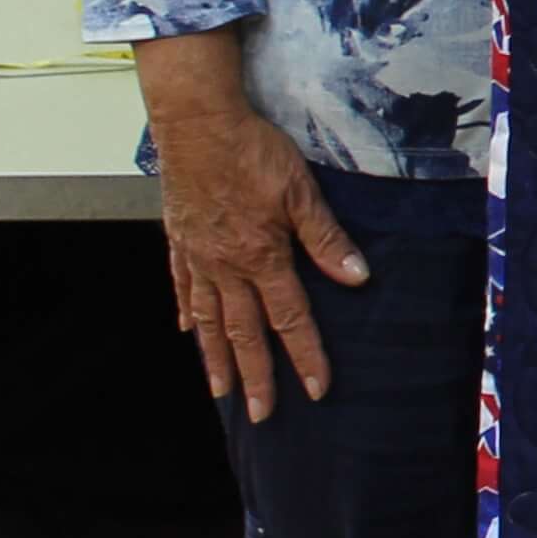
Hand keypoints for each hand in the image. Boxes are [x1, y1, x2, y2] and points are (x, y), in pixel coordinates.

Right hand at [146, 72, 352, 421]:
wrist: (197, 123)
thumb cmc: (252, 151)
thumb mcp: (301, 191)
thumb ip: (326, 238)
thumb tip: (357, 277)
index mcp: (261, 258)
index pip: (289, 319)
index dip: (305, 356)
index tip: (317, 390)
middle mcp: (225, 267)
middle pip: (243, 332)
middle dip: (255, 376)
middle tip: (260, 414)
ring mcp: (198, 256)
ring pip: (206, 319)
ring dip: (215, 357)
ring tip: (220, 390)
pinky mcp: (179, 240)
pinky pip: (181, 285)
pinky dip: (185, 311)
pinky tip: (185, 330)